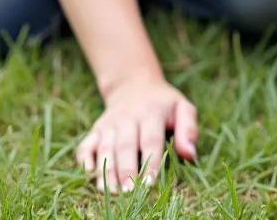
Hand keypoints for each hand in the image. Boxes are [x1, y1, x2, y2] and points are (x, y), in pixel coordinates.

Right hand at [75, 76, 197, 191]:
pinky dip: (85, 158)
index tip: (150, 183)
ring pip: (105, 148)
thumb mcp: (182, 107)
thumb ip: (189, 129)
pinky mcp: (96, 129)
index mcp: (151, 112)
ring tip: (112, 192)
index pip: (151, 139)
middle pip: (125, 146)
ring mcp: (110, 123)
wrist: (134, 85)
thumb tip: (190, 155)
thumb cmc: (163, 104)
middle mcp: (128, 117)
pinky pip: (86, 144)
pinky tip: (89, 173)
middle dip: (126, 170)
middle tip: (129, 192)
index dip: (150, 162)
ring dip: (107, 171)